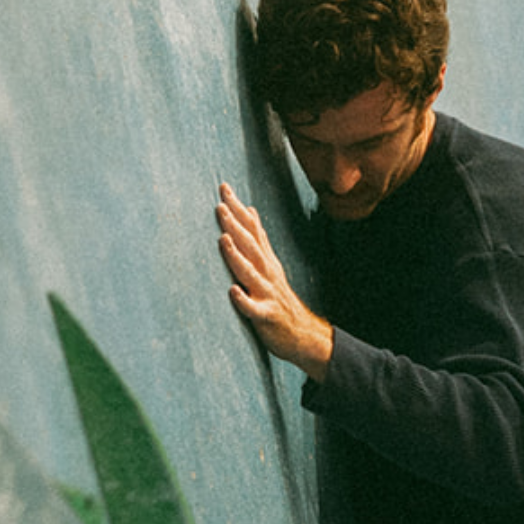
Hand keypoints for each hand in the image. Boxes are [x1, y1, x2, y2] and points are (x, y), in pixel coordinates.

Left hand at [216, 183, 332, 381]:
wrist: (302, 335)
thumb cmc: (279, 300)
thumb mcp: (271, 265)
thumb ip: (259, 241)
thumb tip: (250, 211)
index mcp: (267, 261)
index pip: (253, 229)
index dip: (239, 209)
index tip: (224, 188)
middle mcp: (268, 273)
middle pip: (251, 245)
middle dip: (235, 225)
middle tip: (220, 206)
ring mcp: (267, 294)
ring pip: (251, 273)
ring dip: (236, 256)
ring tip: (223, 240)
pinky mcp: (266, 316)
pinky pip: (254, 309)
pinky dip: (244, 300)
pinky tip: (232, 291)